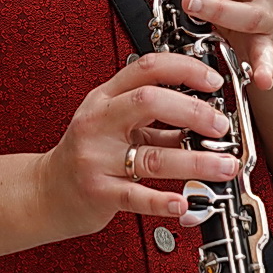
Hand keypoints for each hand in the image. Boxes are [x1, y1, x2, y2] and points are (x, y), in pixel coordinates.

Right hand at [35, 51, 238, 237]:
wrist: (47, 192)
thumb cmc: (86, 155)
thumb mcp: (116, 126)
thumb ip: (156, 121)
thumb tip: (207, 118)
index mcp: (106, 97)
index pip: (147, 68)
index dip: (186, 69)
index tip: (214, 82)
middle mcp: (99, 122)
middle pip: (149, 102)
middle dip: (194, 112)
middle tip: (222, 126)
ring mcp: (96, 157)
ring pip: (152, 156)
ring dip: (196, 162)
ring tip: (225, 166)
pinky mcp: (98, 191)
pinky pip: (135, 196)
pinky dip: (163, 201)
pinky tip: (184, 204)